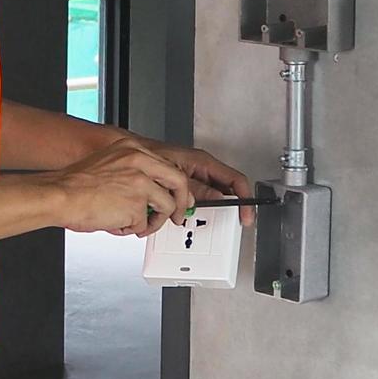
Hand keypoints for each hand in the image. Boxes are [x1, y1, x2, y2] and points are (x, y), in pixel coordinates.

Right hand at [42, 137, 197, 237]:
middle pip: (179, 180)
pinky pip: (145, 223)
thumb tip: (152, 191)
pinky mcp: (137, 204)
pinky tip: (117, 224)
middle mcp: (139, 161)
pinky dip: (133, 229)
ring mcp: (140, 182)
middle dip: (182, 201)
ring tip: (138, 225)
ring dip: (155, 221)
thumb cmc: (76, 185)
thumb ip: (133, 172)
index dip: (176, 185)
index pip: (167, 165)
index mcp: (132, 149)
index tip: (177, 196)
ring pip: (167, 205)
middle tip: (177, 215)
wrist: (59, 195)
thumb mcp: (109, 165)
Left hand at [123, 137, 255, 226]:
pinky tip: (183, 217)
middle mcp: (202, 171)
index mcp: (204, 163)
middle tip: (220, 224)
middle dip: (223, 211)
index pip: (236, 180)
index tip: (245, 215)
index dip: (245, 199)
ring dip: (206, 213)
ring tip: (195, 220)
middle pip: (225, 194)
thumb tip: (213, 199)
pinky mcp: (186, 188)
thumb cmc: (149, 155)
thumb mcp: (174, 174)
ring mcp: (195, 180)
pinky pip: (197, 201)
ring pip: (210, 200)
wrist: (132, 154)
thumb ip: (194, 188)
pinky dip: (193, 212)